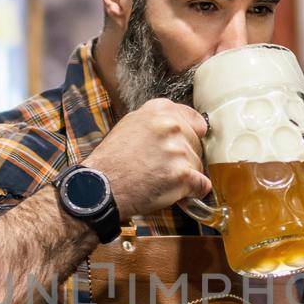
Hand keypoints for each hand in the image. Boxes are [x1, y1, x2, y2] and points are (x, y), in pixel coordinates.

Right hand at [83, 98, 210, 219]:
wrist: (101, 186)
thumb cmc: (113, 160)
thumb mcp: (131, 124)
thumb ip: (158, 121)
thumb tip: (181, 125)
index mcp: (160, 110)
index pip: (195, 121)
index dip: (188, 137)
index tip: (180, 146)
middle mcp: (171, 126)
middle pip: (197, 145)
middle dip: (184, 158)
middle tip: (160, 167)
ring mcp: (178, 150)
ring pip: (198, 165)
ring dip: (184, 176)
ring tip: (159, 179)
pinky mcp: (182, 175)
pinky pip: (202, 185)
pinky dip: (192, 192)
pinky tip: (177, 192)